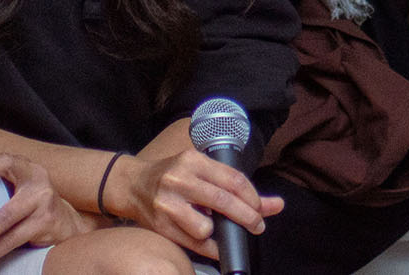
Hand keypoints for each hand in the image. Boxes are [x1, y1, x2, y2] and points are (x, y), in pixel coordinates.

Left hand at [0, 154, 93, 268]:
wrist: (65, 220)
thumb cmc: (33, 203)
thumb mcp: (20, 189)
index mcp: (28, 171)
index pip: (6, 162)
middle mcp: (39, 185)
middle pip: (6, 213)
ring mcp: (46, 206)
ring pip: (10, 232)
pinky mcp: (48, 225)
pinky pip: (16, 241)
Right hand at [110, 148, 283, 259]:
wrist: (132, 185)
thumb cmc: (174, 175)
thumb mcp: (202, 170)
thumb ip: (235, 185)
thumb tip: (275, 205)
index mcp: (193, 160)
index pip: (233, 179)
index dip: (253, 197)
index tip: (262, 208)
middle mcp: (179, 180)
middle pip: (224, 201)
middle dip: (247, 217)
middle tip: (257, 225)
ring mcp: (167, 204)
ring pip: (205, 227)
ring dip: (218, 232)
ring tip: (217, 226)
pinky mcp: (159, 226)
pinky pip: (192, 244)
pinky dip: (209, 248)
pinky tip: (215, 244)